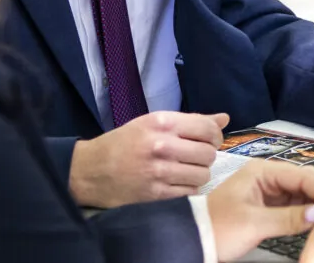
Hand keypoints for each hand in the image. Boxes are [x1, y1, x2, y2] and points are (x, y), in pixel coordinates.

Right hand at [70, 111, 228, 206]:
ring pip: (203, 174)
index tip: (209, 141)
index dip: (215, 136)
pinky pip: (190, 191)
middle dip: (206, 156)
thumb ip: (191, 121)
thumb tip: (224, 118)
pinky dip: (188, 188)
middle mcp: (162, 145)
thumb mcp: (153, 123)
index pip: (208, 128)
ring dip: (199, 173)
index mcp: (162, 122)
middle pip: (209, 153)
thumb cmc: (122, 143)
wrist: (89, 171)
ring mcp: (159, 171)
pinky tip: (176, 182)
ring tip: (185, 170)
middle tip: (194, 157)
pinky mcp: (156, 194)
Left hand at [207, 160, 313, 259]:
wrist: (193, 240)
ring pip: (302, 193)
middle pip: (305, 181)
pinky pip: (294, 205)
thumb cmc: (219, 228)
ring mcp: (269, 190)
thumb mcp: (254, 224)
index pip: (303, 175)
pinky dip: (305, 213)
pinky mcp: (269, 205)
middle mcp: (268, 176)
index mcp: (262, 171)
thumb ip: (290, 218)